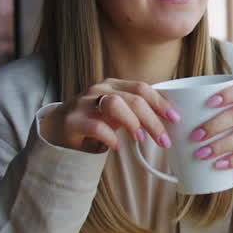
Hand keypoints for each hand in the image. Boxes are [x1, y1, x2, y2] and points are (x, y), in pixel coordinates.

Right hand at [41, 79, 181, 152]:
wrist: (57, 130)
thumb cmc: (94, 121)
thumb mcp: (117, 113)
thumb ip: (138, 112)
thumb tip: (169, 121)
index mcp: (113, 85)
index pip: (142, 88)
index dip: (160, 103)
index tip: (176, 119)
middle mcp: (99, 90)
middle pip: (133, 98)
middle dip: (153, 119)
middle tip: (164, 140)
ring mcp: (84, 104)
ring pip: (114, 104)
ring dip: (132, 122)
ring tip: (141, 139)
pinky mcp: (72, 121)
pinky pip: (96, 126)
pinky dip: (110, 137)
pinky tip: (118, 147)